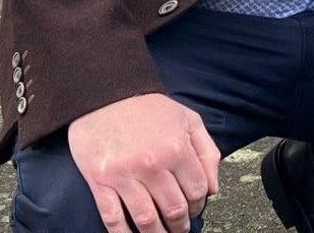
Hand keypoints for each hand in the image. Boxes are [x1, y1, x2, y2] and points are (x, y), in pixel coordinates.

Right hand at [67, 93, 221, 232]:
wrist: (105, 94)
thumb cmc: (148, 108)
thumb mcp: (188, 119)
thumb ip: (207, 152)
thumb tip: (213, 189)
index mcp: (177, 149)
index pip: (197, 191)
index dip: (199, 205)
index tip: (195, 209)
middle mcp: (152, 165)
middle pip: (174, 210)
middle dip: (181, 225)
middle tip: (180, 229)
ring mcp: (124, 175)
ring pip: (146, 220)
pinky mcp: (100, 181)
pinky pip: (113, 218)